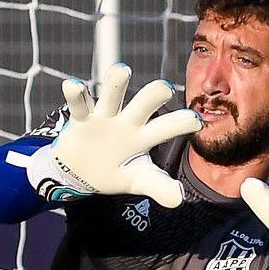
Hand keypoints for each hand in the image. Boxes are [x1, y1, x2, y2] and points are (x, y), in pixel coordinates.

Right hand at [11, 64, 201, 207]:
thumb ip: (158, 186)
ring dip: (116, 83)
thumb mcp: (138, 179)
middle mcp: (127, 121)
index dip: (180, 123)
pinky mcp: (81, 119)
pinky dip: (75, 95)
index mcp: (144, 136)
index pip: (166, 128)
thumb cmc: (116, 170)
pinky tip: (73, 85)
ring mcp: (104, 117)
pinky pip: (79, 105)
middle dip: (153, 95)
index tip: (196, 121)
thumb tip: (178, 199)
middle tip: (164, 88)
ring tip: (122, 70)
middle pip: (143, 104)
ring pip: (111, 95)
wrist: (81, 171)